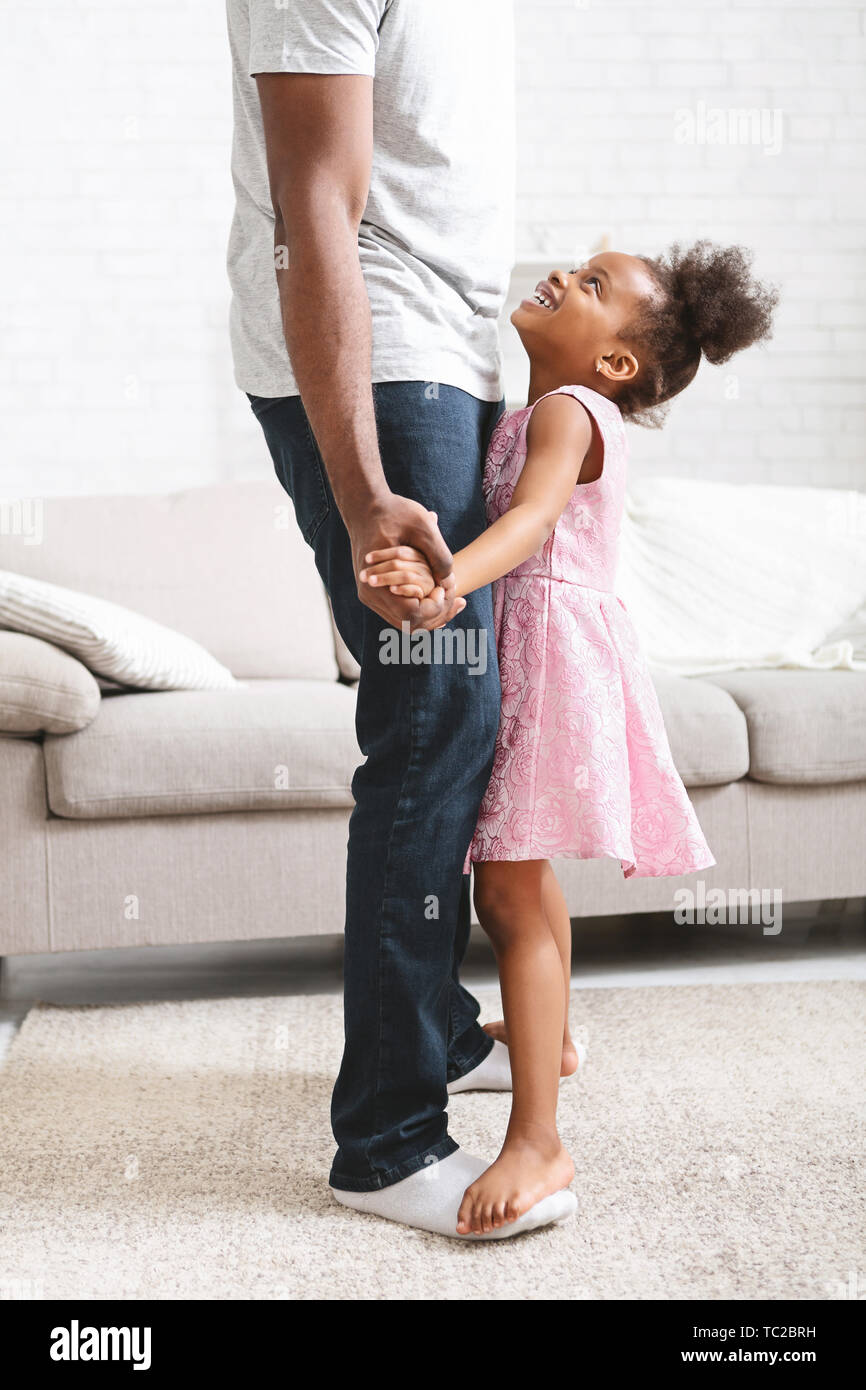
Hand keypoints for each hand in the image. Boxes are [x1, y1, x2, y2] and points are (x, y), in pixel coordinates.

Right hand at [348, 494, 465, 630]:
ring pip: (405, 622)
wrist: (366, 506)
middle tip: (458, 600)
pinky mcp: (374, 592)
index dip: (433, 607)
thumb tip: (449, 582)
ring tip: (453, 600)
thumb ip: (439, 555)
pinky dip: (420, 608)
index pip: (411, 614)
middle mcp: (370, 595)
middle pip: (409, 625)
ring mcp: (370, 595)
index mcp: (377, 582)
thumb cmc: (394, 512)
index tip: (444, 589)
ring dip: (430, 615)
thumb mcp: (423, 526)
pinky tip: (438, 596)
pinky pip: (400, 612)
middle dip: (436, 616)